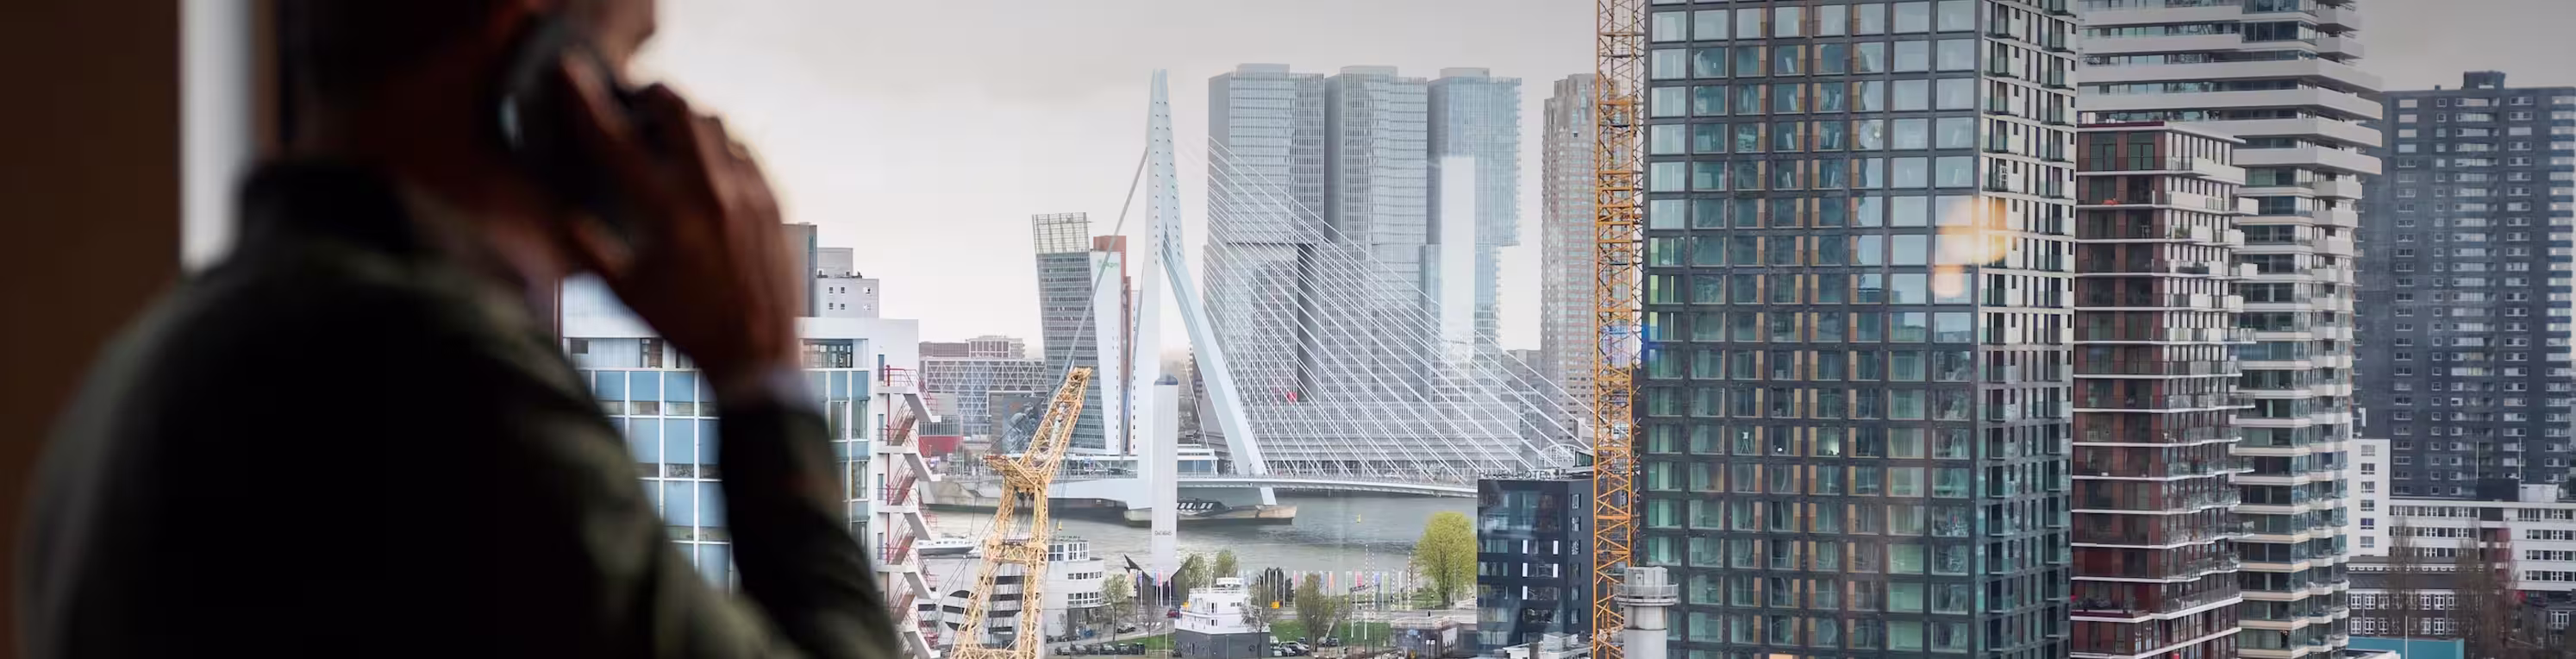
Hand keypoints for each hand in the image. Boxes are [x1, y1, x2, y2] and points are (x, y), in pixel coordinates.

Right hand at [560, 57, 800, 400]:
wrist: (758, 355)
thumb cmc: (687, 326)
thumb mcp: (625, 291)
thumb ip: (589, 247)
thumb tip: (563, 214)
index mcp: (667, 212)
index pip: (615, 139)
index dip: (585, 100)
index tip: (571, 73)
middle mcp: (712, 193)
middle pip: (677, 109)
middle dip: (651, 94)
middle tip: (636, 98)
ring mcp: (749, 193)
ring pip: (716, 124)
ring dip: (687, 116)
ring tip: (669, 126)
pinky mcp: (775, 202)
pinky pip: (745, 150)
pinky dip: (720, 144)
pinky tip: (707, 159)